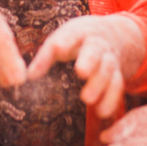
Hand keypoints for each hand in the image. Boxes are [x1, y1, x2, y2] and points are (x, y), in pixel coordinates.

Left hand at [27, 15, 144, 116]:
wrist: (113, 33)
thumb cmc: (78, 39)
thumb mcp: (62, 39)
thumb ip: (46, 57)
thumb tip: (28, 77)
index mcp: (79, 33)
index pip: (72, 34)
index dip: (65, 41)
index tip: (58, 48)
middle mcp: (97, 45)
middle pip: (95, 51)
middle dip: (89, 61)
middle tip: (81, 72)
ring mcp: (109, 59)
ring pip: (108, 70)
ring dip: (99, 85)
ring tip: (87, 99)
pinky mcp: (118, 73)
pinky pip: (118, 85)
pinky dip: (111, 99)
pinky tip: (101, 112)